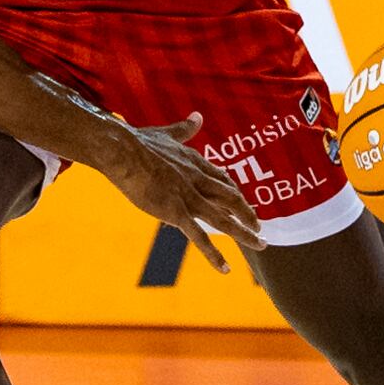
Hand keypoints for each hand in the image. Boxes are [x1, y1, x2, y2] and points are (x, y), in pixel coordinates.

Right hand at [96, 114, 264, 272]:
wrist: (123, 151)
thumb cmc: (139, 141)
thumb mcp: (167, 133)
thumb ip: (184, 129)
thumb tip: (198, 116)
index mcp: (195, 162)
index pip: (222, 180)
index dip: (233, 192)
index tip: (241, 200)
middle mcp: (198, 180)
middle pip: (231, 199)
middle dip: (247, 213)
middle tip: (259, 226)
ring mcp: (189, 198)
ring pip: (224, 219)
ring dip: (244, 233)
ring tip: (261, 244)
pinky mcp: (176, 212)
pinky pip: (199, 237)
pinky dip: (214, 254)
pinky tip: (225, 268)